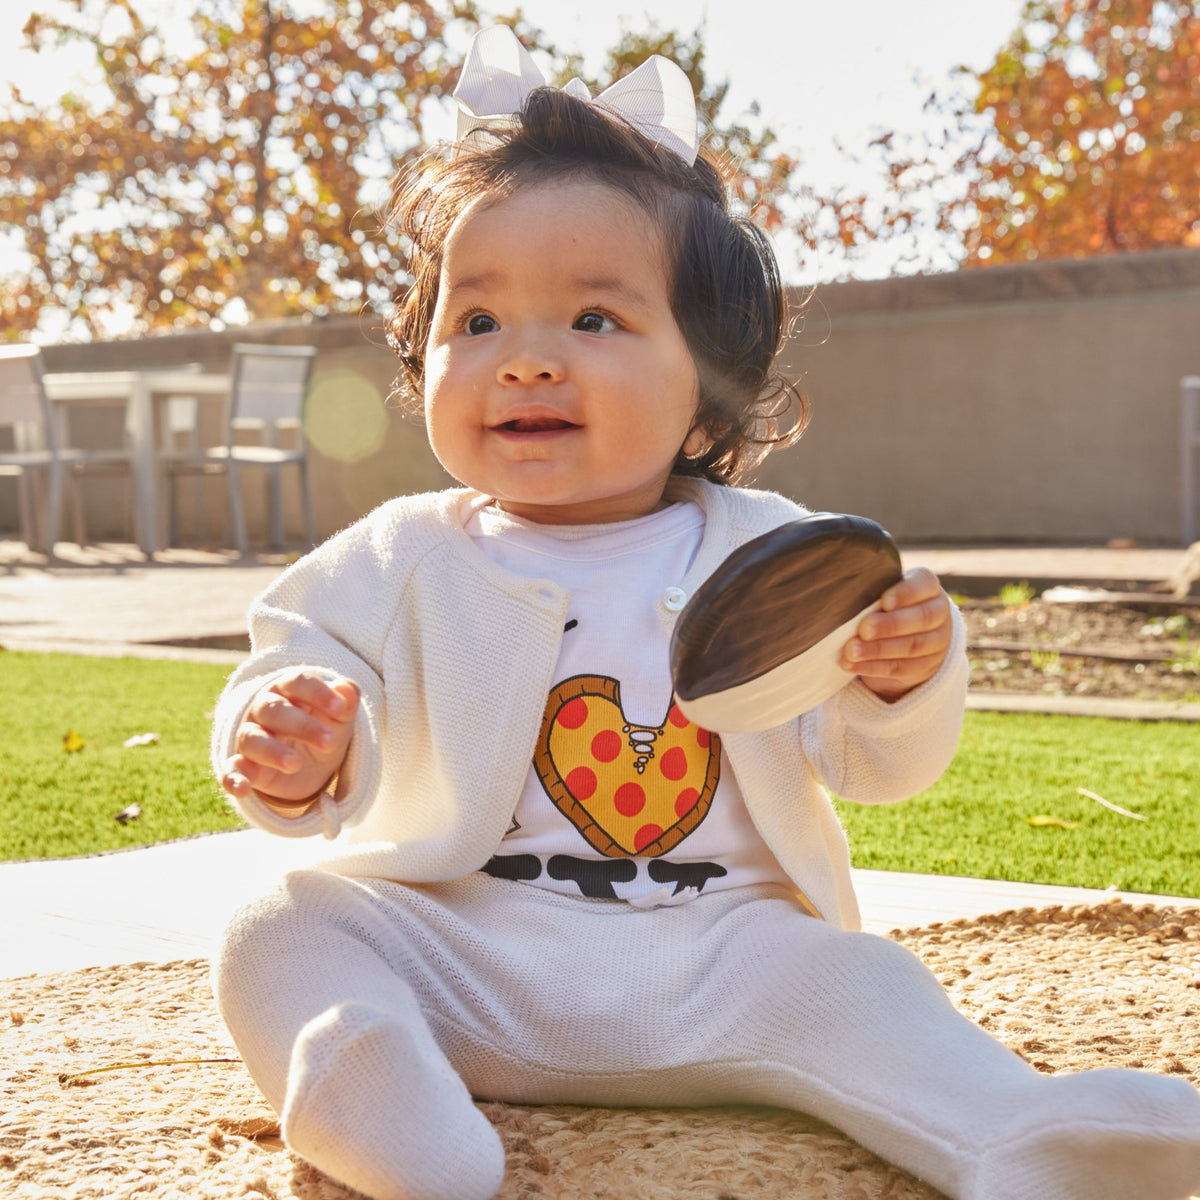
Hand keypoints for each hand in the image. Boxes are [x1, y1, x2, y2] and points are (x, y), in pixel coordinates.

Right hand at [221, 671, 359, 808]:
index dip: (318, 693)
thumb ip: (346, 702)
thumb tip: (347, 688)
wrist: (311, 763)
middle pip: (274, 709)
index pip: (297, 682)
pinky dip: (233, 779)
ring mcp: (250, 737)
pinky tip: (241, 788)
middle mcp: (263, 710)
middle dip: (302, 725)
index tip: (341, 710)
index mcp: (288, 690)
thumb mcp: (339, 718)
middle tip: (330, 742)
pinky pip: (231, 770)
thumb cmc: (323, 728)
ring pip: (252, 738)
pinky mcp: (243, 766)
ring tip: (295, 764)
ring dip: (272, 750)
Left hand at [839, 568, 953, 701]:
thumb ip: (872, 594)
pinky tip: (851, 664)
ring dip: (878, 650)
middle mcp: (939, 614)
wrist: (907, 640)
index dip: (906, 593)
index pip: (925, 584)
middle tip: (864, 629)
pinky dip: (872, 667)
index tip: (884, 601)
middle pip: (922, 618)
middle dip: (890, 625)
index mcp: (929, 589)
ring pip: (911, 646)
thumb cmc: (886, 608)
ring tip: (851, 650)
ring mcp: (935, 643)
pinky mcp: (924, 668)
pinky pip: (899, 668)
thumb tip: (841, 596)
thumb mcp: (883, 595)